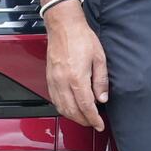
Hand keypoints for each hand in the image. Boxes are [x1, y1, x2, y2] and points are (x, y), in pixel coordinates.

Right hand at [44, 10, 109, 130]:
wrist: (64, 26)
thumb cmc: (81, 38)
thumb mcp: (99, 58)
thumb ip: (101, 81)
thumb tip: (102, 98)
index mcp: (77, 77)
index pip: (86, 106)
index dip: (93, 119)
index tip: (99, 125)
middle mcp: (63, 82)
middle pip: (72, 111)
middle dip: (84, 120)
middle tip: (93, 123)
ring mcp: (54, 80)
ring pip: (61, 108)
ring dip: (72, 116)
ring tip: (83, 118)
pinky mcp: (49, 78)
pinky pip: (54, 99)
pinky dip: (62, 108)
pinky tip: (70, 108)